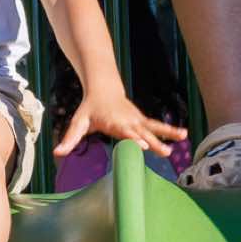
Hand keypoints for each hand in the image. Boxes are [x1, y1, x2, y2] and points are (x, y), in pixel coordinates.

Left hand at [54, 89, 188, 157]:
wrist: (103, 88)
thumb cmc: (90, 109)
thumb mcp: (78, 123)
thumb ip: (70, 139)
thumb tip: (57, 153)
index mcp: (113, 123)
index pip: (124, 132)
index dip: (133, 138)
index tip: (142, 145)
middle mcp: (128, 121)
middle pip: (142, 132)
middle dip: (153, 141)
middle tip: (164, 151)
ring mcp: (137, 119)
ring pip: (153, 127)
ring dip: (168, 133)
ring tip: (182, 137)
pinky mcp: (142, 120)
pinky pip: (157, 126)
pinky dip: (169, 129)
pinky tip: (183, 134)